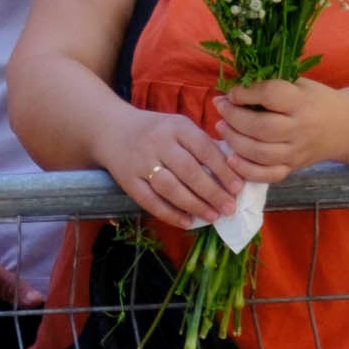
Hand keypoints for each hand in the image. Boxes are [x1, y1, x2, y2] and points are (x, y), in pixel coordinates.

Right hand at [100, 107, 247, 229]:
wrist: (110, 129)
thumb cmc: (155, 131)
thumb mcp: (178, 127)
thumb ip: (201, 145)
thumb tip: (233, 173)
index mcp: (176, 126)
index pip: (204, 149)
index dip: (223, 170)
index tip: (238, 188)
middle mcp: (157, 142)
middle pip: (188, 170)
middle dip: (212, 192)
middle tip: (229, 208)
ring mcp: (140, 161)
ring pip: (170, 187)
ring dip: (194, 204)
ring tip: (213, 216)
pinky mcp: (127, 179)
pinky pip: (149, 201)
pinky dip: (169, 214)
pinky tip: (187, 222)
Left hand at [213, 75, 348, 175]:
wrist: (346, 127)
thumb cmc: (316, 100)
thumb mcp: (299, 84)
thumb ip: (271, 84)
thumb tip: (231, 85)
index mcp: (303, 102)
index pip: (271, 96)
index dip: (246, 92)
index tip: (232, 91)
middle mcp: (301, 129)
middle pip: (261, 127)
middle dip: (233, 117)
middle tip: (220, 107)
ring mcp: (297, 152)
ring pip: (260, 153)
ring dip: (234, 140)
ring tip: (221, 126)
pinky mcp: (294, 168)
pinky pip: (268, 175)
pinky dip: (246, 170)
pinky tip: (231, 158)